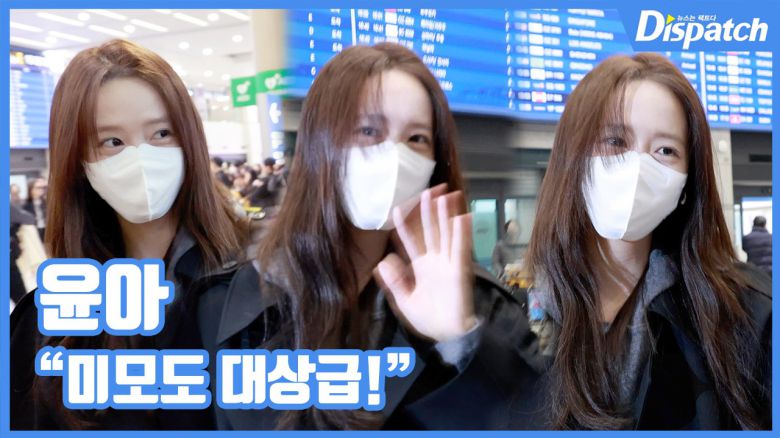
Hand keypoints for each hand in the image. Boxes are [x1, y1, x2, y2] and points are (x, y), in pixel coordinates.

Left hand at [374, 187, 476, 341]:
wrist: (449, 336)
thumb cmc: (429, 319)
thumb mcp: (405, 300)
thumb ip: (394, 281)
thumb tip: (383, 261)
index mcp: (421, 266)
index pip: (411, 240)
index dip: (406, 225)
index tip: (399, 208)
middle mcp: (435, 260)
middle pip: (431, 230)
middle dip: (429, 211)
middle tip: (429, 190)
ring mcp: (448, 263)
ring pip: (446, 233)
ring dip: (445, 215)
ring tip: (444, 195)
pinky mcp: (459, 270)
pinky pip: (460, 249)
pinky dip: (460, 233)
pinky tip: (461, 217)